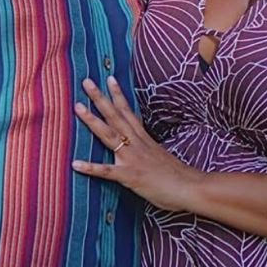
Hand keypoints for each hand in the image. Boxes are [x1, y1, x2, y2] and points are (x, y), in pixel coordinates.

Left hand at [72, 75, 195, 211]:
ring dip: (92, 121)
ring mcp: (132, 159)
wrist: (190, 187)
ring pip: (109, 135)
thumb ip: (149, 151)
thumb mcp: (162, 157)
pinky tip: (75, 164)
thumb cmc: (180, 176)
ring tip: (77, 107)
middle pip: (116, 117)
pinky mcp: (130, 176)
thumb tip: (143, 150)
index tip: (109, 79)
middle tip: (86, 82)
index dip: (118, 95)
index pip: (129, 113)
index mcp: (145, 140)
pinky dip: (90, 167)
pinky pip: (106, 171)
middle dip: (100, 99)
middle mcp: (137, 144)